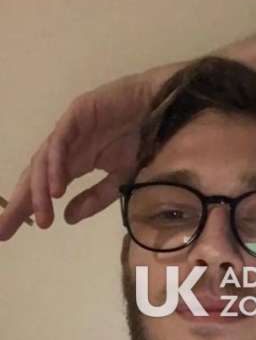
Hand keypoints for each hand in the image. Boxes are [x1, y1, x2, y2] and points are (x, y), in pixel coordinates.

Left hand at [0, 62, 181, 240]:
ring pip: (43, 162)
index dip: (27, 208)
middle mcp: (64, 148)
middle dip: (20, 203)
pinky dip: (56, 167)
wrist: (156, 106)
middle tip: (5, 230)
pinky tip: (57, 190)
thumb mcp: (119, 179)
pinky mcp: (75, 115)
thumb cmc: (139, 140)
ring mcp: (67, 131)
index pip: (43, 187)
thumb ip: (95, 198)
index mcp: (72, 162)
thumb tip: (67, 219)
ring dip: (40, 191)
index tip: (9, 233)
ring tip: (43, 217)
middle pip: (34, 177)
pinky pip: (60, 143)